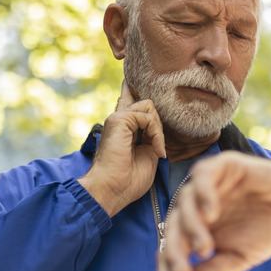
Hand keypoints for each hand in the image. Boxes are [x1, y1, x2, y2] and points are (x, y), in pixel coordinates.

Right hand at [78, 81, 166, 215]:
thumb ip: (152, 137)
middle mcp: (118, 120)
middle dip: (158, 124)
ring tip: (156, 149)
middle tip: (158, 149)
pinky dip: (156, 133)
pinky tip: (155, 148)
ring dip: (158, 130)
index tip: (131, 79)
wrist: (112, 190)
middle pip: (145, 102)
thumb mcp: (147, 155)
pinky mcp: (119, 119)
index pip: (129, 101)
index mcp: (122, 128)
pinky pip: (148, 116)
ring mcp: (117, 118)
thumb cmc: (128, 180)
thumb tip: (157, 126)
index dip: (133, 90)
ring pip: (149, 106)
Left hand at [157, 151, 270, 270]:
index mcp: (193, 228)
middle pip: (173, 228)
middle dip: (174, 254)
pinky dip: (204, 195)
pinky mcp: (220, 166)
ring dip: (191, 228)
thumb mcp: (238, 258)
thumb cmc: (265, 229)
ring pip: (185, 203)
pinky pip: (203, 177)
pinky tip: (211, 215)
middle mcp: (194, 206)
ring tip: (204, 250)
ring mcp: (204, 185)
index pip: (171, 249)